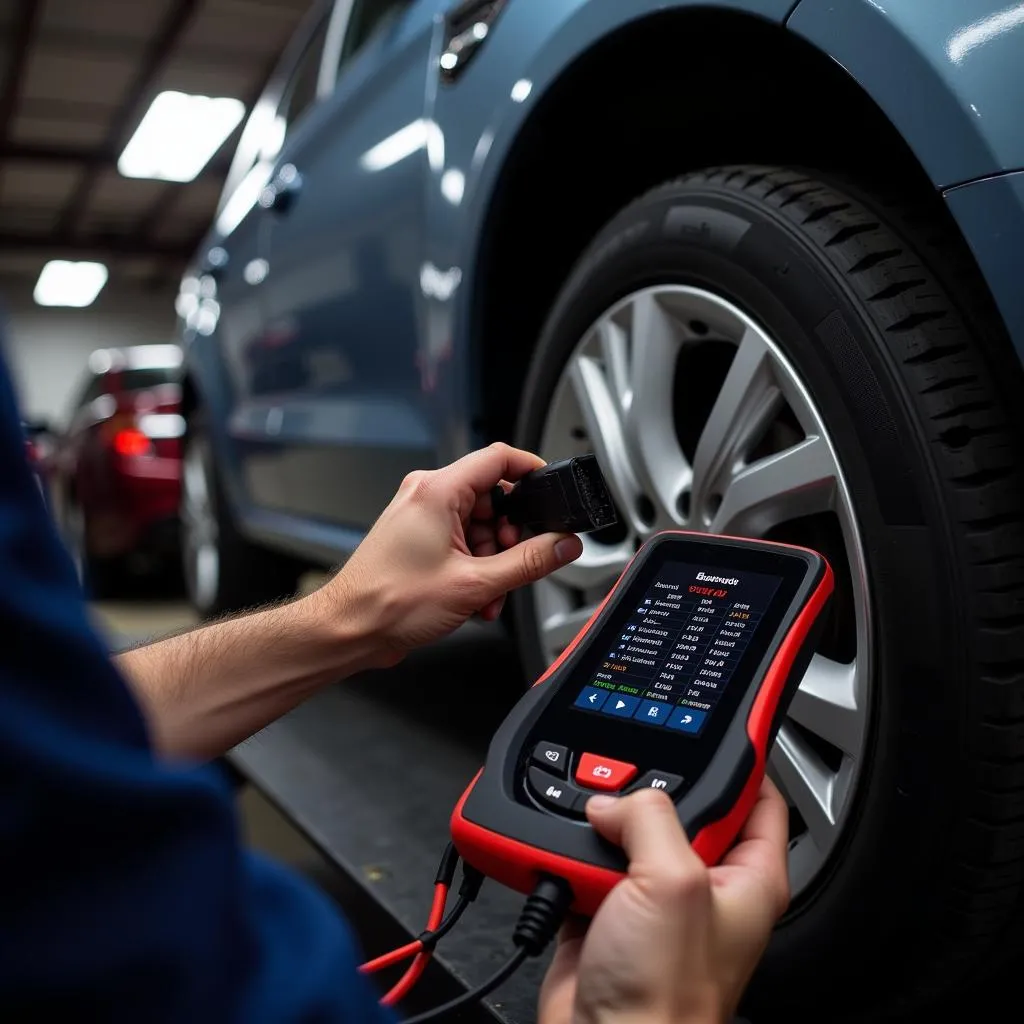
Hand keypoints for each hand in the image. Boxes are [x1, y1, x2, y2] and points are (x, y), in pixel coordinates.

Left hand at [322, 443, 582, 662]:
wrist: (349, 629)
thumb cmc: (389, 602)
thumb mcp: (476, 584)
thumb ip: (529, 562)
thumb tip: (563, 545)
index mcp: (438, 491)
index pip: (499, 458)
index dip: (531, 470)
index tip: (550, 490)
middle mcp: (426, 496)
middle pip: (493, 499)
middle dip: (509, 537)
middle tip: (513, 563)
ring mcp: (420, 517)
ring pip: (479, 526)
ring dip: (493, 561)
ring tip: (487, 594)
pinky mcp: (418, 539)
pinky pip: (461, 542)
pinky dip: (475, 567)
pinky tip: (474, 597)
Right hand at [539, 780, 789, 1023]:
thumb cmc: (664, 999)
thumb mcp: (672, 882)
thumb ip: (650, 817)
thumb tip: (612, 801)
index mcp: (746, 876)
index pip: (757, 795)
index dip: (740, 757)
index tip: (717, 724)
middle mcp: (702, 885)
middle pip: (680, 804)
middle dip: (648, 787)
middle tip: (627, 778)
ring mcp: (652, 898)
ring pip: (627, 829)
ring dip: (601, 822)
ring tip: (589, 820)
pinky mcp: (605, 909)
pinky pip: (586, 858)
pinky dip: (569, 849)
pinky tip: (563, 849)